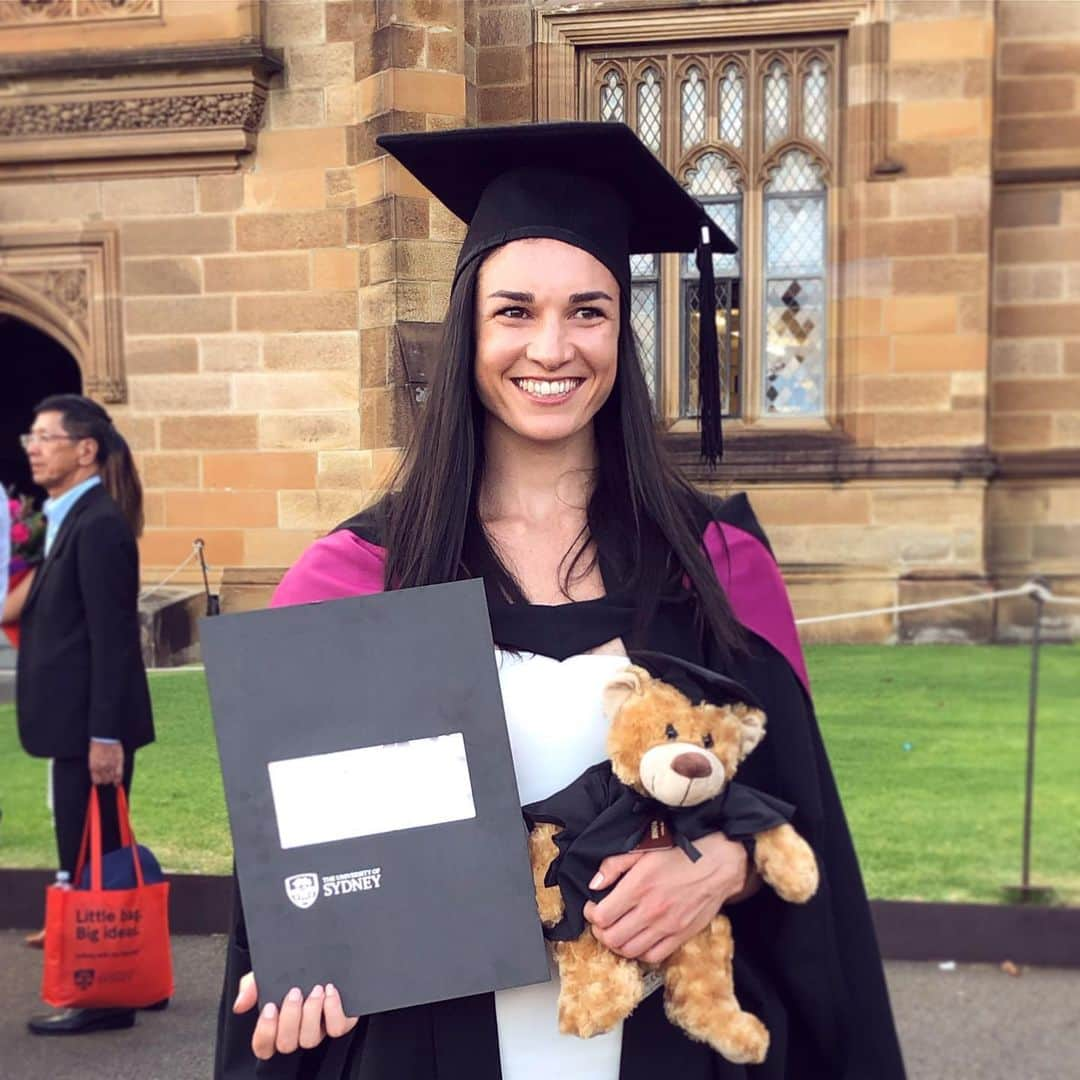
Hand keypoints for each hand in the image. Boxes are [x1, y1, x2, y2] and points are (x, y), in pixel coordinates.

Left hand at [88, 741, 123, 784]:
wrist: (105, 737)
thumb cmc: (97, 746)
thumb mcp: (92, 758)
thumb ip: (94, 767)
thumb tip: (97, 777)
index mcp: (93, 767)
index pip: (97, 781)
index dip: (99, 782)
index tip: (100, 781)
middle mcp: (102, 767)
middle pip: (105, 780)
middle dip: (106, 781)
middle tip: (107, 779)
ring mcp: (111, 765)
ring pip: (112, 778)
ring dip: (112, 779)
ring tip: (112, 779)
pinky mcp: (119, 761)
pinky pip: (119, 773)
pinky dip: (119, 779)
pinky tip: (118, 783)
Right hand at [233, 971, 358, 1057]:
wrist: (326, 956)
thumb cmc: (296, 970)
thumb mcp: (270, 973)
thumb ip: (252, 986)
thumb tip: (241, 1003)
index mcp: (277, 1025)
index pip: (263, 1046)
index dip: (265, 1032)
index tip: (270, 1007)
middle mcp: (296, 1032)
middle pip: (286, 1044)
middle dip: (290, 1018)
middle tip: (295, 992)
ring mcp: (318, 1029)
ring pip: (310, 1040)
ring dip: (312, 1013)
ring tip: (315, 989)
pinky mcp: (339, 1021)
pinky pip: (336, 1029)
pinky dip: (333, 1010)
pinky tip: (330, 991)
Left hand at [583, 832, 748, 964]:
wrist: (718, 863)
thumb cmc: (682, 853)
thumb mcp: (644, 848)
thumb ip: (615, 865)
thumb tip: (595, 883)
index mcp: (639, 886)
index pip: (601, 916)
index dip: (590, 914)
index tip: (593, 907)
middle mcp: (651, 910)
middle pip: (611, 938)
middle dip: (600, 931)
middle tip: (602, 922)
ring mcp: (667, 926)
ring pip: (629, 951)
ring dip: (617, 944)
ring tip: (617, 931)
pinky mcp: (681, 936)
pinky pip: (653, 956)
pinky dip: (640, 953)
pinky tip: (638, 939)